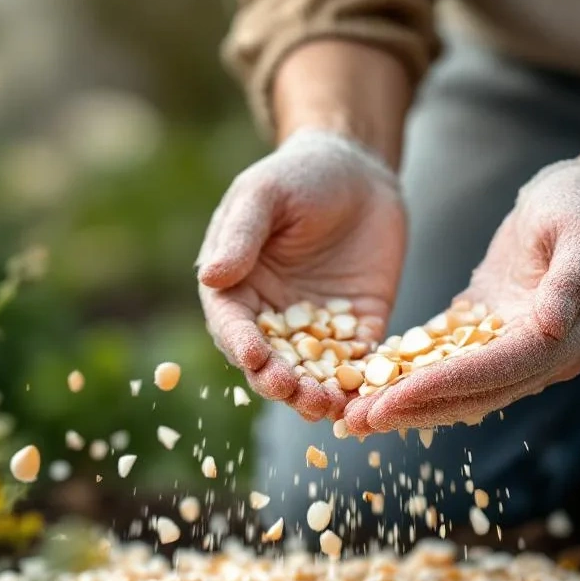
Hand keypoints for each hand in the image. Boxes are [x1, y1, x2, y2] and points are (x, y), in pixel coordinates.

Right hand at [197, 129, 405, 420]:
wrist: (360, 172)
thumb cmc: (299, 174)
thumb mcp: (266, 194)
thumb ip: (241, 234)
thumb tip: (210, 276)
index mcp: (237, 286)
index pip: (231, 323)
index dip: (240, 343)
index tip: (253, 358)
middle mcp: (270, 316)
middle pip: (270, 361)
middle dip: (279, 382)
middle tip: (294, 395)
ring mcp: (315, 328)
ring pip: (311, 372)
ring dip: (317, 394)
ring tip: (329, 408)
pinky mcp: (358, 330)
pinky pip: (358, 364)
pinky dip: (361, 386)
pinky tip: (369, 401)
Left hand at [343, 157, 579, 433]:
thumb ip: (570, 280)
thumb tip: (551, 326)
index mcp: (566, 340)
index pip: (497, 371)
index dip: (445, 386)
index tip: (394, 398)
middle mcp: (543, 359)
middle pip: (473, 395)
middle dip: (414, 408)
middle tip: (358, 421)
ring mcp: (518, 352)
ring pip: (458, 391)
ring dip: (408, 405)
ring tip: (356, 415)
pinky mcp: (494, 337)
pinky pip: (450, 365)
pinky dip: (413, 378)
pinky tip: (372, 386)